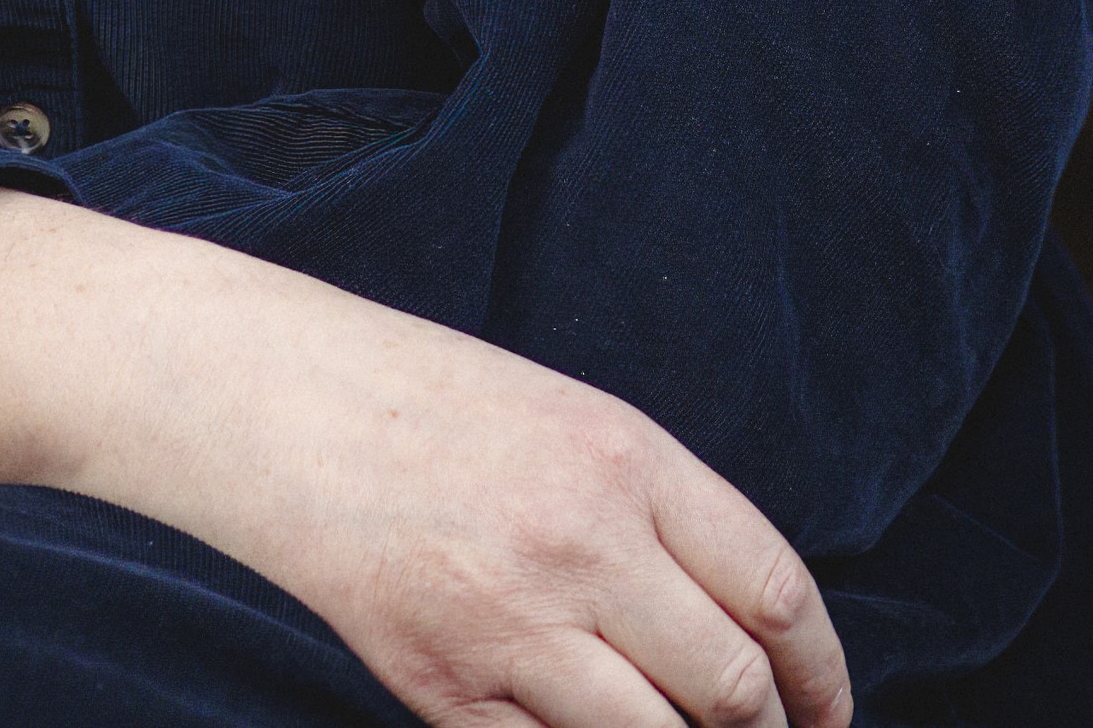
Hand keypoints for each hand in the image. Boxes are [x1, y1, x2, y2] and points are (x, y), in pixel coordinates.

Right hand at [0, 191, 849, 727]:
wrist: (261, 396)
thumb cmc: (413, 396)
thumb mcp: (560, 417)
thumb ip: (653, 512)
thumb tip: (739, 624)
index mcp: (628, 459)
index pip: (777, 594)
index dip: (824, 676)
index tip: (831, 713)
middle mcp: (585, 545)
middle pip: (732, 688)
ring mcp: (510, 625)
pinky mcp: (438, 686)